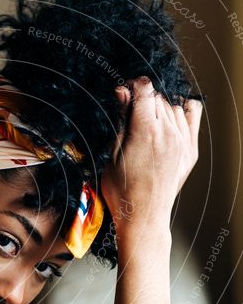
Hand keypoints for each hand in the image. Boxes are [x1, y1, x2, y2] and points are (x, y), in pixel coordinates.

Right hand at [101, 77, 202, 232]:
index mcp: (145, 130)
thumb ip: (121, 119)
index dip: (132, 86)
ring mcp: (182, 142)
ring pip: (173, 105)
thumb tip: (123, 92)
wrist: (143, 216)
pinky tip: (170, 117)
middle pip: (158, 96)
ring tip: (147, 119)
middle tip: (130, 110)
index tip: (124, 92)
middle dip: (143, 98)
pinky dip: (182, 110)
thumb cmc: (122, 191)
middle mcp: (168, 133)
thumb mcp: (112, 152)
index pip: (145, 89)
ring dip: (160, 106)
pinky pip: (192, 116)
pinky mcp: (190, 151)